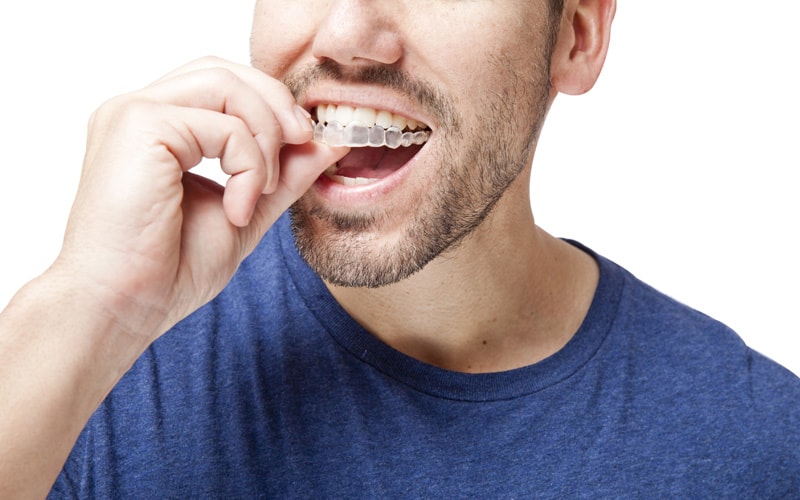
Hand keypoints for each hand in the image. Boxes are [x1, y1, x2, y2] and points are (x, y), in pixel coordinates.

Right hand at [53, 57, 346, 343]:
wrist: (123, 307)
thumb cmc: (168, 269)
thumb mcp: (246, 210)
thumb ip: (283, 174)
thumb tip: (329, 143)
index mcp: (158, 127)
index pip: (223, 84)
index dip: (272, 104)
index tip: (307, 143)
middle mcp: (141, 111)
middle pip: (226, 71)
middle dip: (277, 105)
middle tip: (305, 144)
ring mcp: (135, 113)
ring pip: (227, 84)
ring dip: (265, 135)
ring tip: (263, 191)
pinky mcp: (140, 126)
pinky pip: (223, 124)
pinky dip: (249, 165)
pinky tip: (238, 209)